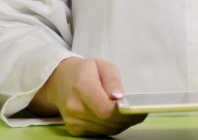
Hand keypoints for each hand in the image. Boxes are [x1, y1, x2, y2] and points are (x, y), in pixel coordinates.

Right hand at [29, 57, 145, 136]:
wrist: (60, 80)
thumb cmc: (83, 71)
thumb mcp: (102, 66)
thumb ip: (113, 81)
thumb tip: (119, 97)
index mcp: (82, 87)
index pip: (105, 109)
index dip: (123, 112)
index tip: (134, 108)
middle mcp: (75, 107)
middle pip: (108, 122)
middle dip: (126, 118)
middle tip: (137, 111)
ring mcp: (73, 121)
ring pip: (106, 130)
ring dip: (120, 123)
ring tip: (125, 112)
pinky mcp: (75, 129)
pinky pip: (100, 133)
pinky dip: (110, 126)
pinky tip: (112, 116)